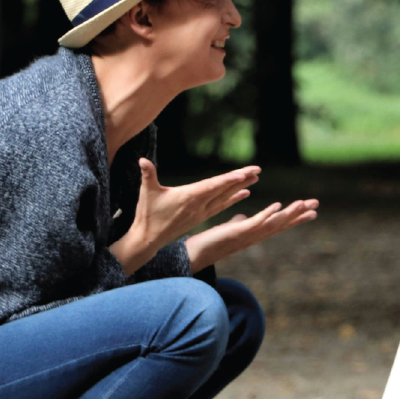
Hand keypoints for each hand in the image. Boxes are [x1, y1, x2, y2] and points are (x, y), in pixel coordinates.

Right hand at [111, 161, 260, 275]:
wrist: (149, 238)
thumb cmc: (147, 214)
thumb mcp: (146, 192)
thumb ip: (147, 175)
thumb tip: (142, 160)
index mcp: (189, 197)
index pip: (213, 186)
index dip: (228, 179)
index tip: (243, 173)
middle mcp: (199, 205)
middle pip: (224, 189)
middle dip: (241, 179)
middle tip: (258, 169)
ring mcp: (202, 212)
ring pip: (225, 197)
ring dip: (241, 187)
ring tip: (255, 178)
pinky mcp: (201, 216)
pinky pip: (222, 206)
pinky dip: (234, 199)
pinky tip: (245, 193)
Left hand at [185, 198, 319, 269]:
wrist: (196, 254)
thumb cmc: (212, 242)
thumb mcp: (229, 229)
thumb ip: (238, 223)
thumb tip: (242, 216)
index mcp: (255, 233)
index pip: (279, 223)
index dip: (295, 217)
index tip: (312, 211)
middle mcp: (256, 235)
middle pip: (282, 223)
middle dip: (300, 214)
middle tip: (317, 205)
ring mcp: (248, 235)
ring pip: (274, 223)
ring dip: (289, 213)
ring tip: (303, 203)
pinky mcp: (238, 232)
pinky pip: (256, 222)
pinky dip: (268, 214)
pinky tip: (278, 205)